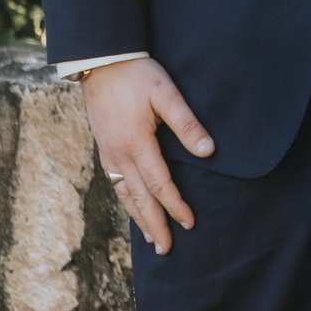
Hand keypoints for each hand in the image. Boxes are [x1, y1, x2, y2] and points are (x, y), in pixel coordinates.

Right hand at [81, 57, 213, 254]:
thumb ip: (187, 123)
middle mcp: (118, 154)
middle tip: (167, 249)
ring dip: (138, 218)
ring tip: (151, 239)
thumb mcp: (166, 93)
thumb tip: (209, 152)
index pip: (160, 184)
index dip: (176, 206)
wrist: (101, 61)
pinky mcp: (104, 148)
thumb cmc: (137, 74)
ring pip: (124, 194)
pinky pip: (115, 183)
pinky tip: (133, 208)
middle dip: (154, 225)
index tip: (190, 223)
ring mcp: (108, 153)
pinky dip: (126, 201)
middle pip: (139, 198)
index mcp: (136, 143)